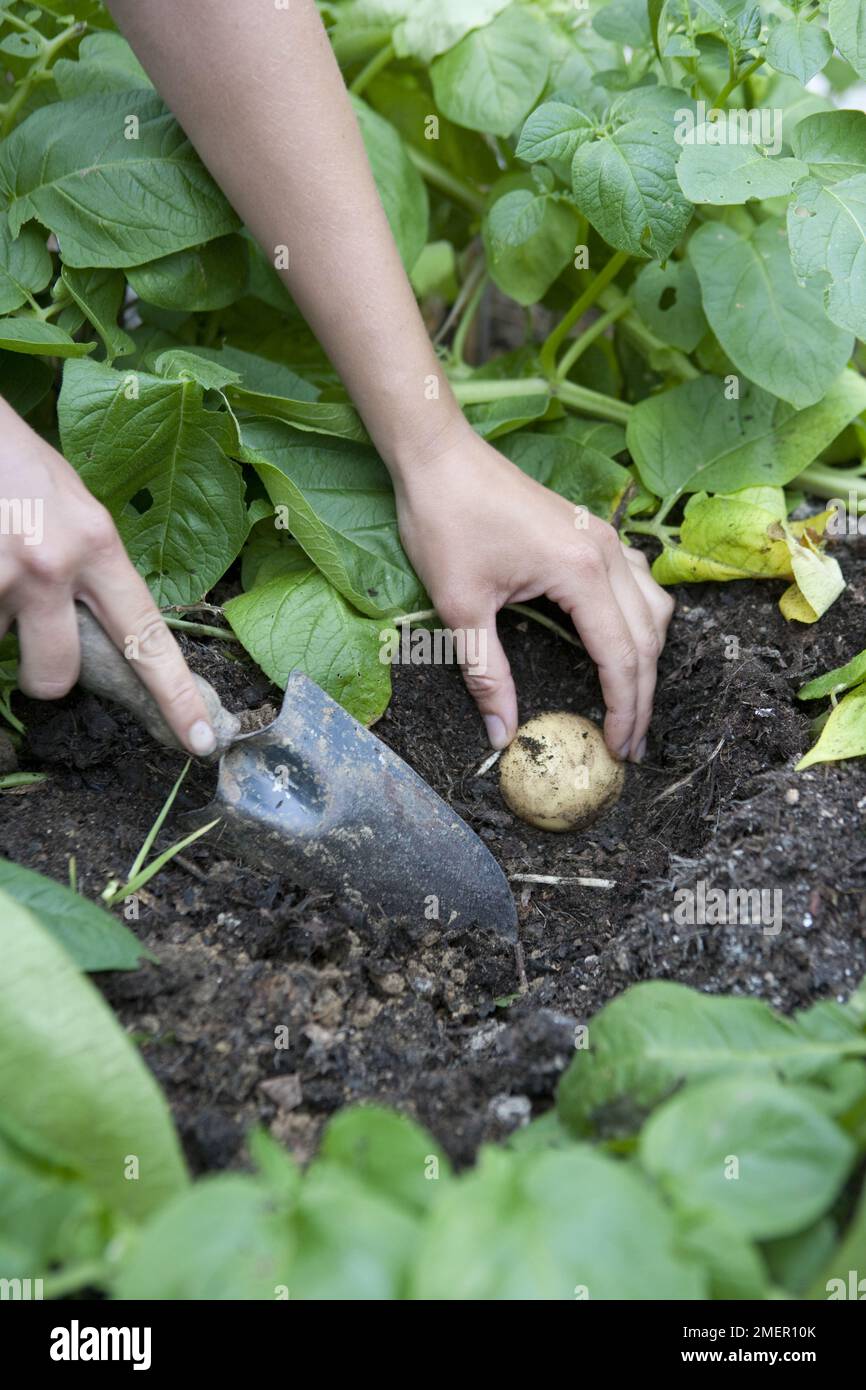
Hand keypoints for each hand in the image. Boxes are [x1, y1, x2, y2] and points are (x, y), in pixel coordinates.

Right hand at [0, 403, 216, 755]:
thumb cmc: (20, 466)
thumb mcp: (78, 510)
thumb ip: (94, 571)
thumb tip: (102, 633)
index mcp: (98, 547)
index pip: (147, 636)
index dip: (175, 695)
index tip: (200, 741)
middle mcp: (52, 566)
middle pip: (56, 676)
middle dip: (43, 673)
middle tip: (32, 631)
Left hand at [393, 421, 674, 760]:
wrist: (437, 455)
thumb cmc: (445, 521)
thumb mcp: (461, 607)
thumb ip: (487, 674)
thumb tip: (501, 731)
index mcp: (583, 572)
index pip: (621, 657)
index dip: (623, 709)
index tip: (618, 750)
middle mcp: (607, 552)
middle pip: (647, 638)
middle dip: (642, 696)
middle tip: (631, 745)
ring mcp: (604, 537)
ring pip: (652, 607)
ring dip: (648, 657)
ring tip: (631, 700)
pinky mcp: (591, 531)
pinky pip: (637, 580)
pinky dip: (641, 618)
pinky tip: (625, 637)